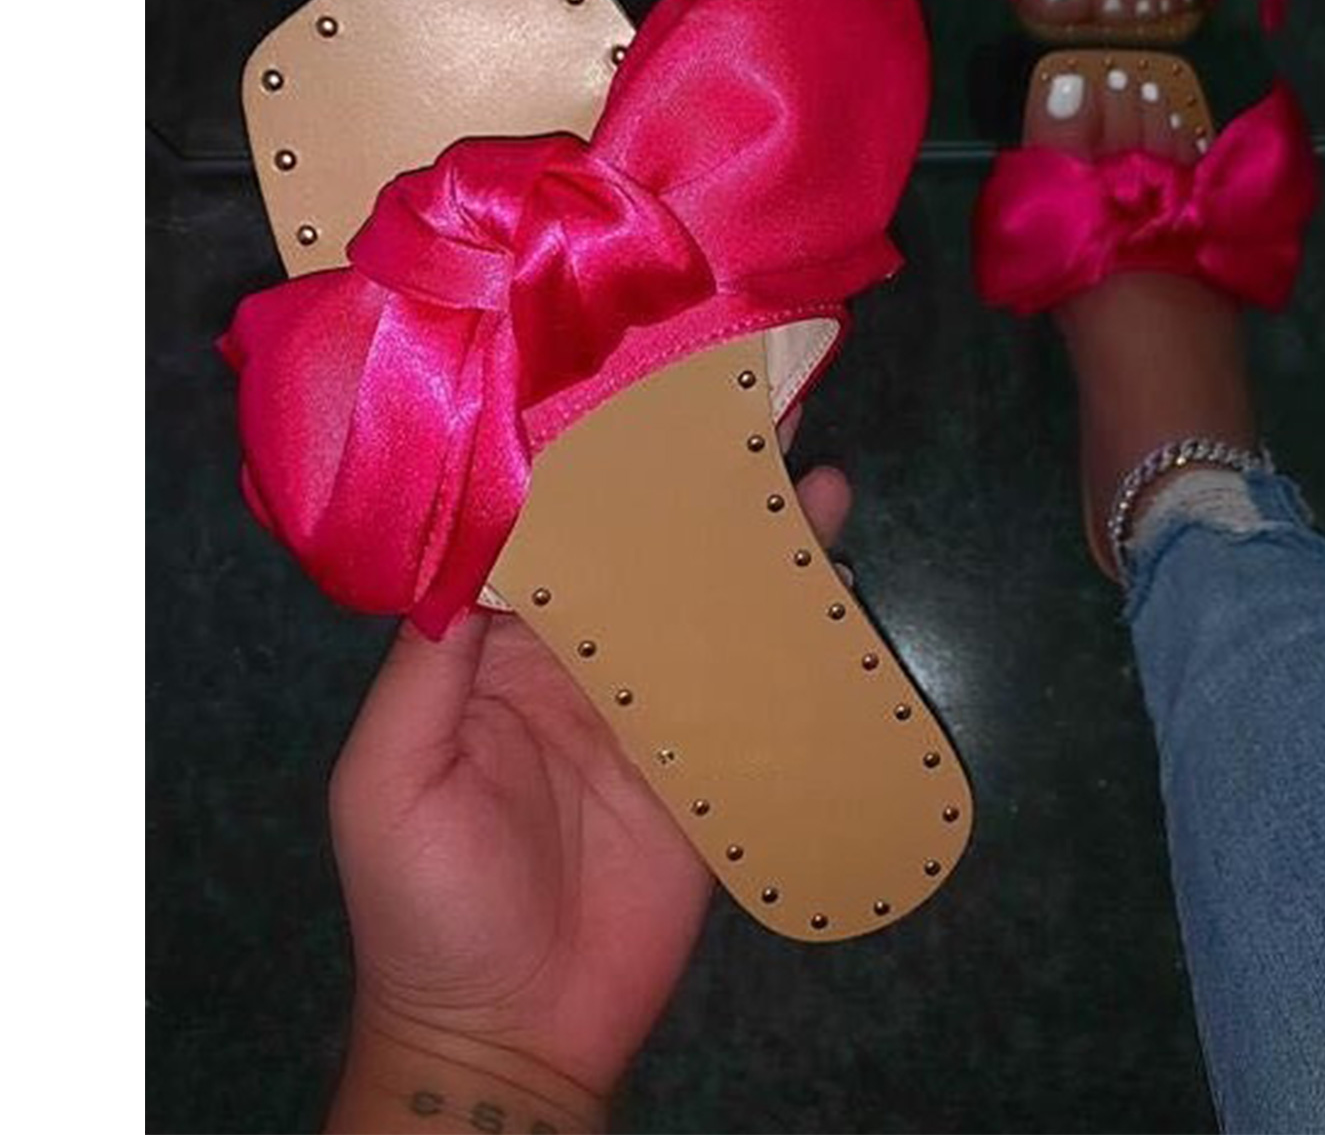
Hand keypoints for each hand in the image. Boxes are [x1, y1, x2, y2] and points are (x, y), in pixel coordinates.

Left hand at [326, 433, 851, 1131]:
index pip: (549, 535)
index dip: (585, 468)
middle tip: (738, 396)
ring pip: (708, 600)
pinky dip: (798, 623)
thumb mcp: (390, 779)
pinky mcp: (714, 759)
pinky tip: (830, 563)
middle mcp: (583, 659)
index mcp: (500, 650)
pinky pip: (759, 680)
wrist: (512, 1035)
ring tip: (802, 454)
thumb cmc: (427, 906)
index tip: (627, 393)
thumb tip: (480, 540)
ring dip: (752, 530)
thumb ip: (431, 664)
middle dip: (685, 478)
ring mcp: (655, 706)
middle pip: (641, 552)